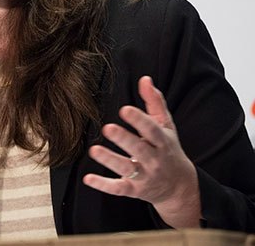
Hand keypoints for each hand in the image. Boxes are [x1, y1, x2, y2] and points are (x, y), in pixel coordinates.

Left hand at [83, 76, 200, 228]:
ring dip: (110, 160)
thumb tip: (145, 79)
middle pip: (139, 149)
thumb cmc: (168, 149)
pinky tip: (88, 178)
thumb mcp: (166, 126)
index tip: (124, 109)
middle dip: (124, 139)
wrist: (181, 187)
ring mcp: (145, 176)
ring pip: (127, 169)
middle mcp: (155, 160)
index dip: (139, 120)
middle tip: (108, 128)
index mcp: (162, 142)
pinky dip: (103, 185)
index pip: (152, 130)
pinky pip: (118, 188)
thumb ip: (155, 102)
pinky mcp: (134, 190)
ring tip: (94, 150)